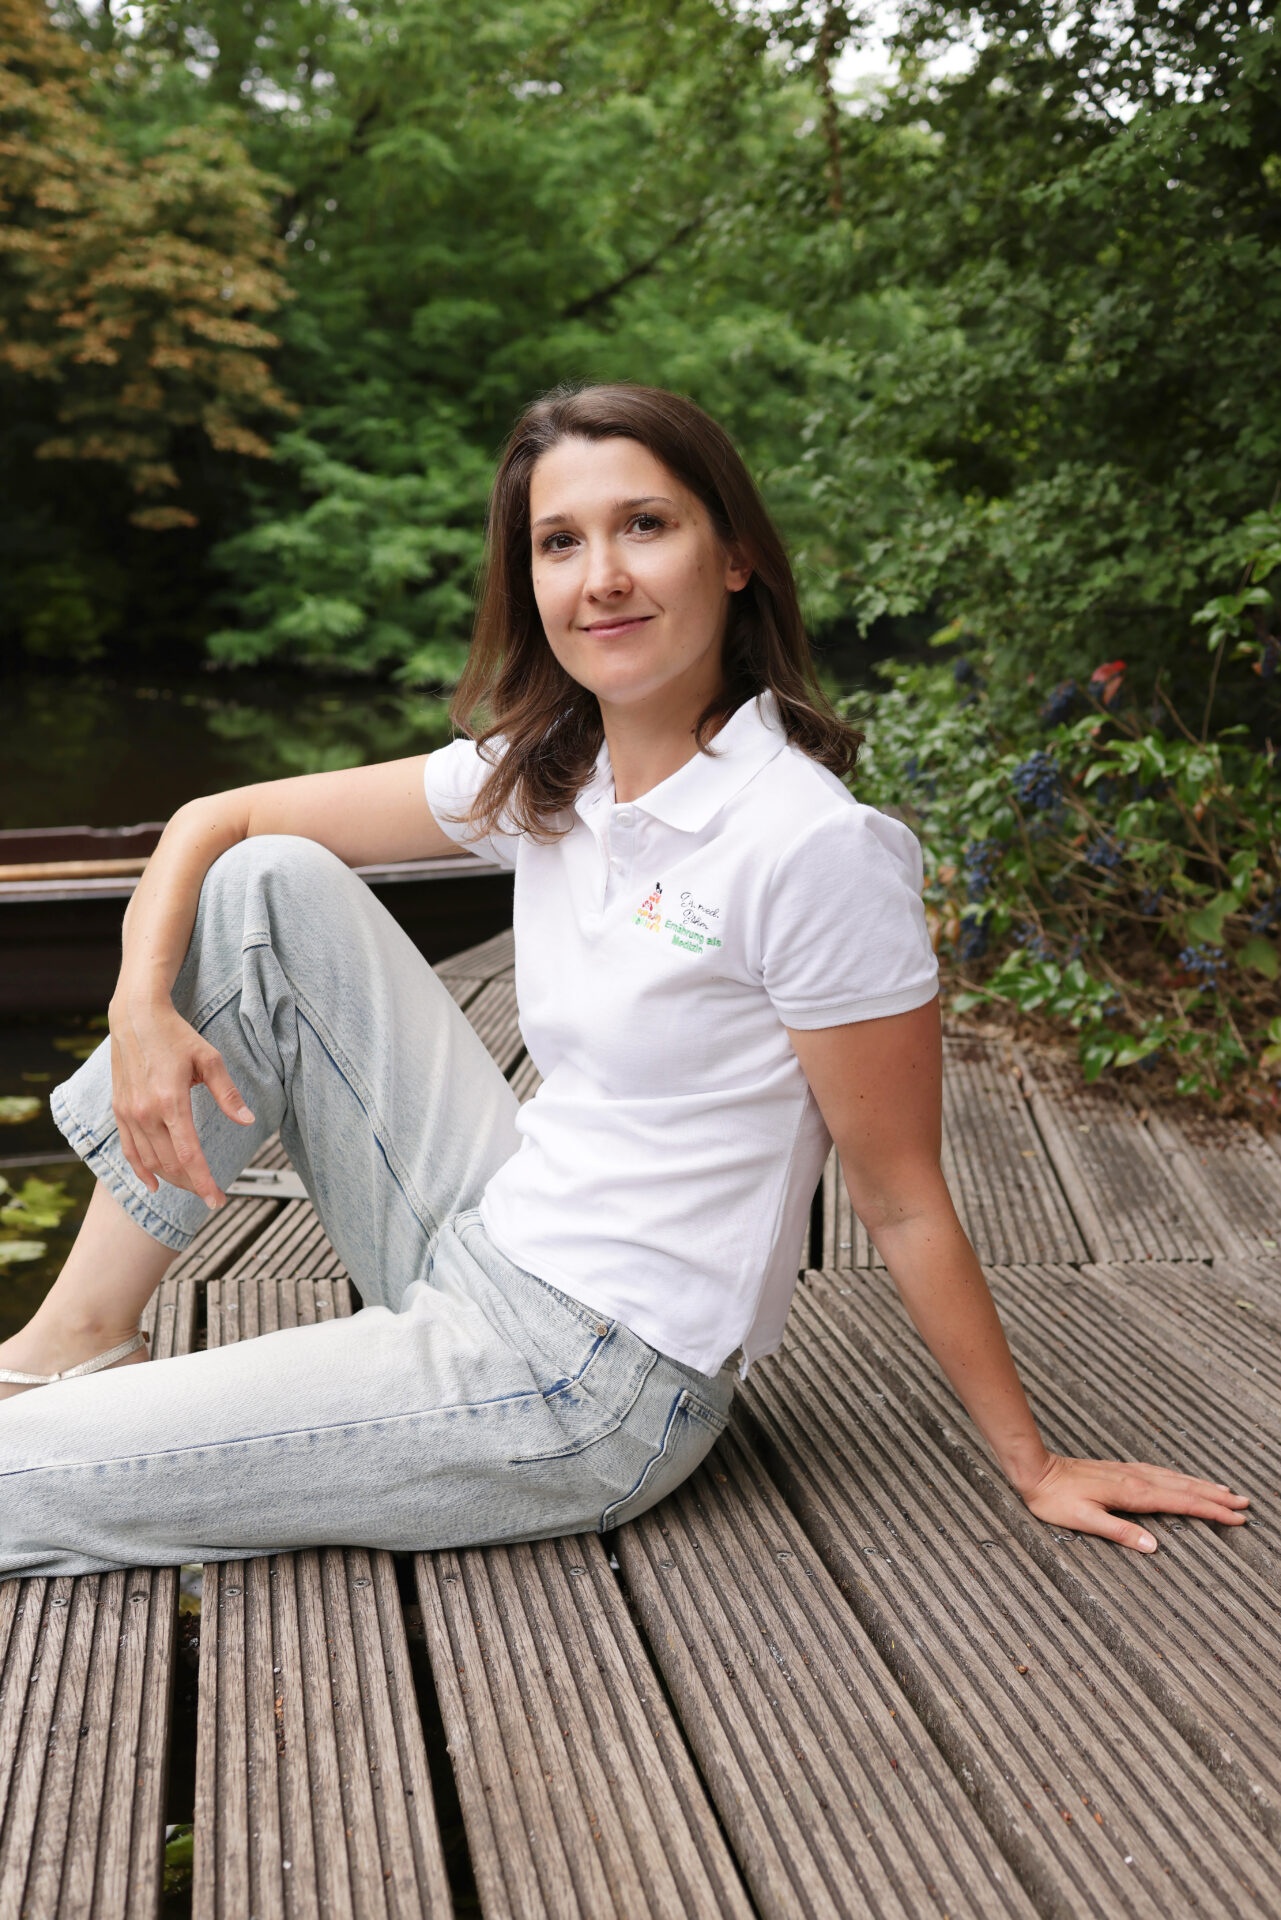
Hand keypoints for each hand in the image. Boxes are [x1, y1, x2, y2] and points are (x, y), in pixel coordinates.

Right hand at [108, 994, 254, 1208]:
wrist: (136, 1017)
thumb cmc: (176, 1036)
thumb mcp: (210, 1060)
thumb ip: (227, 1094)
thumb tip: (247, 1121)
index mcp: (171, 1101)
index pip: (189, 1155)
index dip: (204, 1182)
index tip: (217, 1200)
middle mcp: (146, 1112)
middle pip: (170, 1164)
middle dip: (193, 1184)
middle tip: (212, 1193)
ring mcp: (129, 1113)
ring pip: (150, 1162)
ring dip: (172, 1180)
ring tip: (192, 1186)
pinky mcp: (119, 1111)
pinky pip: (129, 1150)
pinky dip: (141, 1171)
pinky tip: (153, 1184)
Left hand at [1020, 1452, 1248, 1551]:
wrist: (1038, 1471)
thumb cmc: (1056, 1499)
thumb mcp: (1085, 1520)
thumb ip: (1120, 1533)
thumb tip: (1154, 1546)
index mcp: (1133, 1493)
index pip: (1181, 1502)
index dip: (1211, 1510)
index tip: (1236, 1516)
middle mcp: (1136, 1479)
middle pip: (1186, 1488)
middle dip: (1216, 1497)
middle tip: (1244, 1503)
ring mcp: (1130, 1472)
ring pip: (1176, 1478)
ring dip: (1203, 1485)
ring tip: (1225, 1491)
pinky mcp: (1123, 1470)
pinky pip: (1162, 1473)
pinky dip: (1181, 1478)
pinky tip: (1185, 1480)